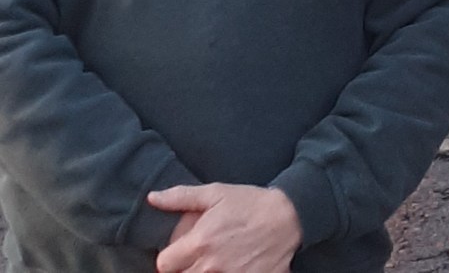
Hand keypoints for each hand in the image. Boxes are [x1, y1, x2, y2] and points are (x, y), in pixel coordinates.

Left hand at [147, 183, 301, 272]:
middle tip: (197, 257)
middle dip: (184, 268)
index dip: (168, 258)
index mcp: (200, 242)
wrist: (287, 218)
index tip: (178, 253)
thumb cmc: (250, 203)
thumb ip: (181, 197)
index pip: (163, 265)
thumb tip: (152, 198)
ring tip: (212, 262)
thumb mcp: (216, 193)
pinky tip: (228, 267)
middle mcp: (210, 266)